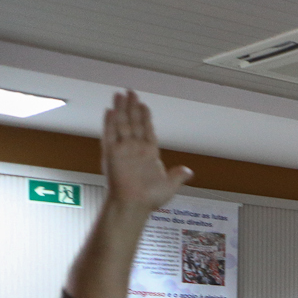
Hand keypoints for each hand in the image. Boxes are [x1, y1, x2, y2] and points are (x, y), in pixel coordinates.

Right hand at [101, 91, 190, 213]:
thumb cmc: (150, 199)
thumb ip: (178, 176)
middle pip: (132, 122)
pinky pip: (109, 136)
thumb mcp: (170, 186)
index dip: (145, 116)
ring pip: (121, 125)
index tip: (143, 104)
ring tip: (120, 95)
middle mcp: (134, 149)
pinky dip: (109, 124)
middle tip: (130, 91)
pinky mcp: (111, 155)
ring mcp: (122, 150)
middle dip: (131, 107)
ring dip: (120, 110)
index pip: (146, 129)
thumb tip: (188, 171)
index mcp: (149, 153)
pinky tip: (110, 111)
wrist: (135, 206)